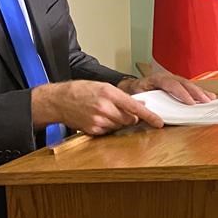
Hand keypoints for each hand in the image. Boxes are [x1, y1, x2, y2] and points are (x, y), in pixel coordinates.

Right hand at [31, 80, 164, 135]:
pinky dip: (108, 126)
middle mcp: (105, 107)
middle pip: (130, 119)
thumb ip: (121, 96)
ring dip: (119, 121)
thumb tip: (139, 104)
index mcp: (108, 93)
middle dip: (130, 116)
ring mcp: (99, 120)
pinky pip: (110, 131)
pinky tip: (98, 118)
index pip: (134, 107)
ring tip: (105, 112)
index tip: (159, 122)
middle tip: (120, 110)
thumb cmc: (80, 91)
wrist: (59, 100)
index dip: (149, 116)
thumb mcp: (102, 86)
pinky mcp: (94, 130)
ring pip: (120, 126)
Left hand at [118, 72, 215, 103]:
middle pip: (183, 83)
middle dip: (195, 92)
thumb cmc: (134, 93)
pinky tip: (209, 97)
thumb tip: (148, 115)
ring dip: (199, 92)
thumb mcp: (135, 98)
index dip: (181, 93)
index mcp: (155, 79)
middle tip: (205, 101)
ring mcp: (172, 79)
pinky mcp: (176, 85)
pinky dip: (199, 92)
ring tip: (210, 99)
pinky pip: (188, 87)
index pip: (171, 84)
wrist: (131, 87)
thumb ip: (142, 105)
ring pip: (188, 84)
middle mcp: (166, 77)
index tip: (190, 103)